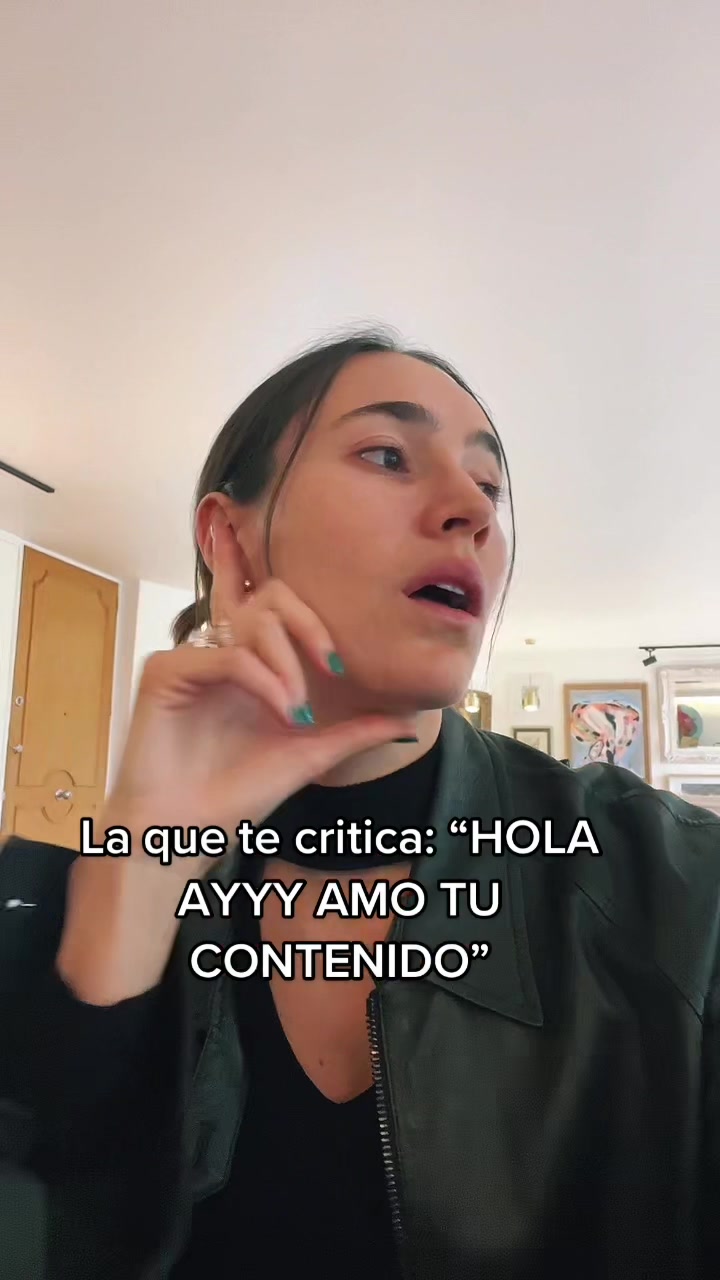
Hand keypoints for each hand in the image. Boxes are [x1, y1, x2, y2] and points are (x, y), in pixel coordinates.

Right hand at [59, 518, 413, 1001]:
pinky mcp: (165, 672)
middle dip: (307, 628)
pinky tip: (279, 709)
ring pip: (252, 623)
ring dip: (287, 663)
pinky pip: (225, 655)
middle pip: (270, 597)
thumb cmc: (238, 795)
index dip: (316, 625)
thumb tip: (412, 724)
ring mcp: (192, 660)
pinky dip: (261, 679)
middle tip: (329, 669)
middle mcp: (221, 653)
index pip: (285, 608)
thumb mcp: (310, 756)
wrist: (187, 832)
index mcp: (252, 664)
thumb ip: (355, 733)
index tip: (338, 669)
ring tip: (297, 711)